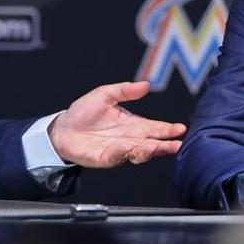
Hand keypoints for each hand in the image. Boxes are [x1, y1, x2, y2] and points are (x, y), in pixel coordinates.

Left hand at [47, 80, 184, 167]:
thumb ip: (125, 91)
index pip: (155, 128)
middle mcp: (130, 139)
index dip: (168, 129)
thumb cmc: (84, 112)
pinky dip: (126, 152)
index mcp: (133, 124)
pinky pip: (119, 156)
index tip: (180, 129)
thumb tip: (146, 84)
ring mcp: (120, 150)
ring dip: (150, 151)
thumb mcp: (105, 95)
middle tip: (177, 145)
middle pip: (152, 144)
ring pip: (139, 153)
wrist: (63, 129)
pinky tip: (132, 147)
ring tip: (157, 147)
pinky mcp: (107, 158)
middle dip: (165, 145)